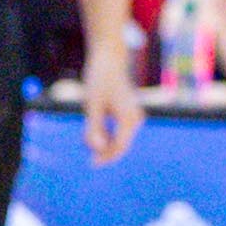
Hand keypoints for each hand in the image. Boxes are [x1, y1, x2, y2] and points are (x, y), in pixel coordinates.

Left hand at [82, 49, 143, 164]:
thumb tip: (97, 148)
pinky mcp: (130, 115)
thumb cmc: (98, 81)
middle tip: (90, 159)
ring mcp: (134, 117)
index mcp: (129, 119)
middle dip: (105, 153)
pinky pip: (119, 132)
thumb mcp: (92, 105)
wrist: (109, 60)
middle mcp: (135, 119)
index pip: (119, 147)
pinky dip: (108, 136)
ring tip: (89, 134)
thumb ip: (94, 127)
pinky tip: (95, 130)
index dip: (106, 157)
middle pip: (121, 145)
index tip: (92, 164)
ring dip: (105, 144)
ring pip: (120, 140)